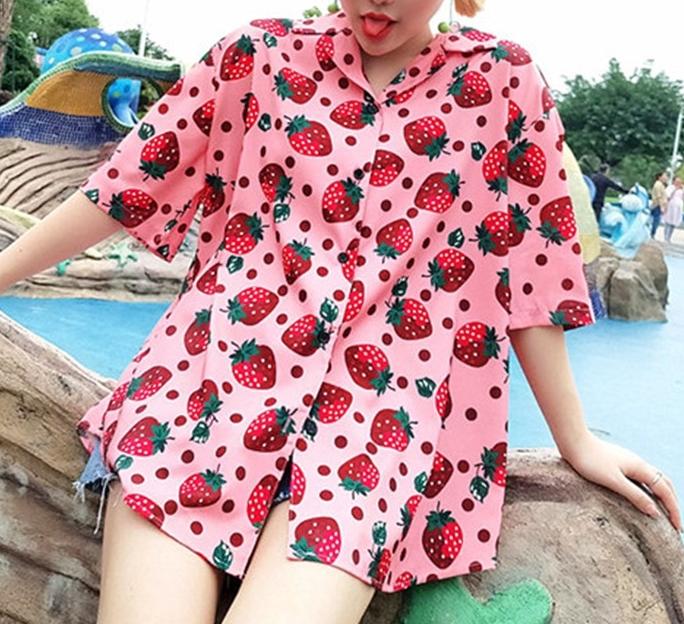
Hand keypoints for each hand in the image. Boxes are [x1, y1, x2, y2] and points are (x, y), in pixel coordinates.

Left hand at [559, 432, 681, 532]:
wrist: (573, 441)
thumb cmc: (590, 461)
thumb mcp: (613, 481)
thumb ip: (635, 495)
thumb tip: (656, 513)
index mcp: (640, 468)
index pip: (665, 491)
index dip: (674, 510)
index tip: (678, 528)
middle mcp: (638, 464)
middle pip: (664, 484)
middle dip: (672, 503)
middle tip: (675, 523)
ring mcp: (628, 462)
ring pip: (653, 480)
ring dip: (661, 496)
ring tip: (663, 513)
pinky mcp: (618, 463)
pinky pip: (641, 478)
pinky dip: (649, 490)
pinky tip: (642, 497)